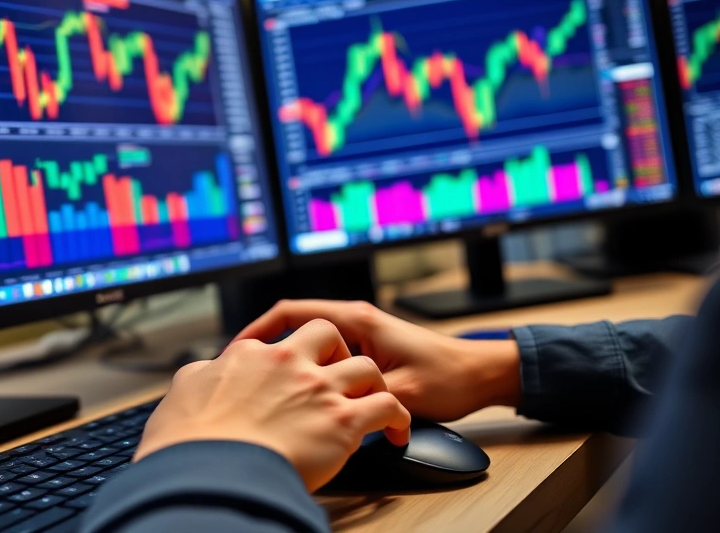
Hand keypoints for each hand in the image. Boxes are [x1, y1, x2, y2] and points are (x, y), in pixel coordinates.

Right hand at [136, 319, 410, 490]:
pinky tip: (393, 428)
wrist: (214, 475)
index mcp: (251, 354)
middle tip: (332, 372)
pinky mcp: (341, 421)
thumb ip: (200, 375)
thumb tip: (202, 372)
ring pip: (362, 367)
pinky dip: (396, 416)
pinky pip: (385, 407)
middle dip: (333, 348)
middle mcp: (289, 363)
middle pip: (325, 332)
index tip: (287, 359)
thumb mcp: (185, 391)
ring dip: (370, 383)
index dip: (283, 343)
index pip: (275, 331)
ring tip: (370, 399)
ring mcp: (319, 389)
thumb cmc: (195, 441)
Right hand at [235, 300, 521, 421]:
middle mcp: (355, 322)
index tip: (237, 352)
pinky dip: (313, 376)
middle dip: (270, 352)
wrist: (481, 376)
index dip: (258, 330)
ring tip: (273, 392)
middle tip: (249, 379)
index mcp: (357, 320)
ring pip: (310, 348)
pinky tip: (307, 399)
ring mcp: (359, 337)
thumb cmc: (449, 377)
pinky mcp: (366, 353)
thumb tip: (326, 407)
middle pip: (294, 329)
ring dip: (293, 366)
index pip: (291, 312)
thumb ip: (361, 396)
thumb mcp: (400, 390)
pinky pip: (327, 361)